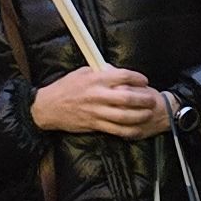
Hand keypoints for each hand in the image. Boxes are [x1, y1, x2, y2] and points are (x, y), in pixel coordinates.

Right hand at [33, 65, 174, 137]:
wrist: (49, 107)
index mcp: (96, 79)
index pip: (123, 76)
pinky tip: (137, 128)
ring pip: (124, 116)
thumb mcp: (82, 73)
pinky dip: (129, 130)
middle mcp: (98, 95)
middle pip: (127, 97)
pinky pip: (116, 130)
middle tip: (151, 99)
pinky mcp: (95, 124)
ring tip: (148, 113)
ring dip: (140, 115)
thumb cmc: (66, 87)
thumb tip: (117, 71)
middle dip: (143, 98)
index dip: (137, 78)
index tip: (144, 80)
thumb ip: (101, 72)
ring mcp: (97, 112)